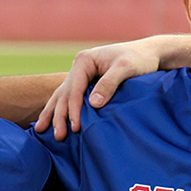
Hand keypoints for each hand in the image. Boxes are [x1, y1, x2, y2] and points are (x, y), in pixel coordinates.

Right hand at [35, 36, 190, 139]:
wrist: (149, 53)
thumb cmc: (139, 60)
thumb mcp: (126, 68)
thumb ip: (109, 84)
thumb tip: (92, 104)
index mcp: (84, 60)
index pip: (74, 89)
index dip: (74, 109)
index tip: (76, 127)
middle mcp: (79, 67)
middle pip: (64, 94)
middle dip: (59, 116)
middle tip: (59, 136)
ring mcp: (81, 75)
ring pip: (61, 96)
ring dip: (53, 114)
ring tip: (41, 131)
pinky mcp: (87, 83)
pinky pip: (69, 97)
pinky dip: (59, 109)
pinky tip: (49, 121)